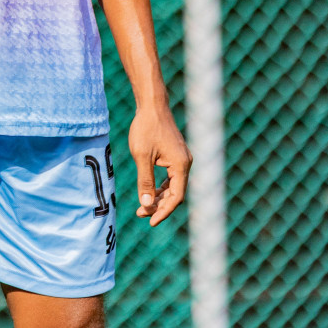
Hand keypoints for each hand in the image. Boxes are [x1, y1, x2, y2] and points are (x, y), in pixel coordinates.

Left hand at [128, 99, 190, 226]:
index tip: (151, 221)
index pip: (176, 196)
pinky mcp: (176, 156)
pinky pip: (171, 177)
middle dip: (159, 206)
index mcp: (181, 165)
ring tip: (143, 207)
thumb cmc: (146, 128)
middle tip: (141, 214)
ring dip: (160, 197)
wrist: (152, 106)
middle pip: (176, 193)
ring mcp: (182, 160)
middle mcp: (185, 164)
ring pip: (173, 186)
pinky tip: (150, 192)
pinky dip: (161, 186)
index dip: (164, 211)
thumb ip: (145, 181)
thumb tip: (147, 205)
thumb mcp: (142, 156)